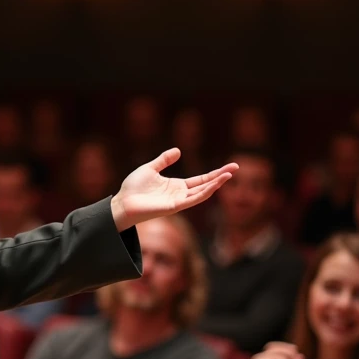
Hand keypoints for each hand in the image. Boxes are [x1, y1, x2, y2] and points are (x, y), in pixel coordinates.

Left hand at [110, 148, 237, 230]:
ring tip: (229, 174)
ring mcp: (178, 201)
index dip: (215, 174)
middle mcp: (180, 194)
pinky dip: (204, 192)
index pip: (201, 179)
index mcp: (176, 186)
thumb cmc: (133, 188)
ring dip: (216, 184)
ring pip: (202, 193)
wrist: (122, 202)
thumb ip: (164, 160)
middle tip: (237, 167)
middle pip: (206, 185)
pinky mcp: (173, 207)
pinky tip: (214, 185)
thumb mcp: (150, 168)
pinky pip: (192, 200)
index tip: (230, 167)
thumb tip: (178, 150)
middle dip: (221, 177)